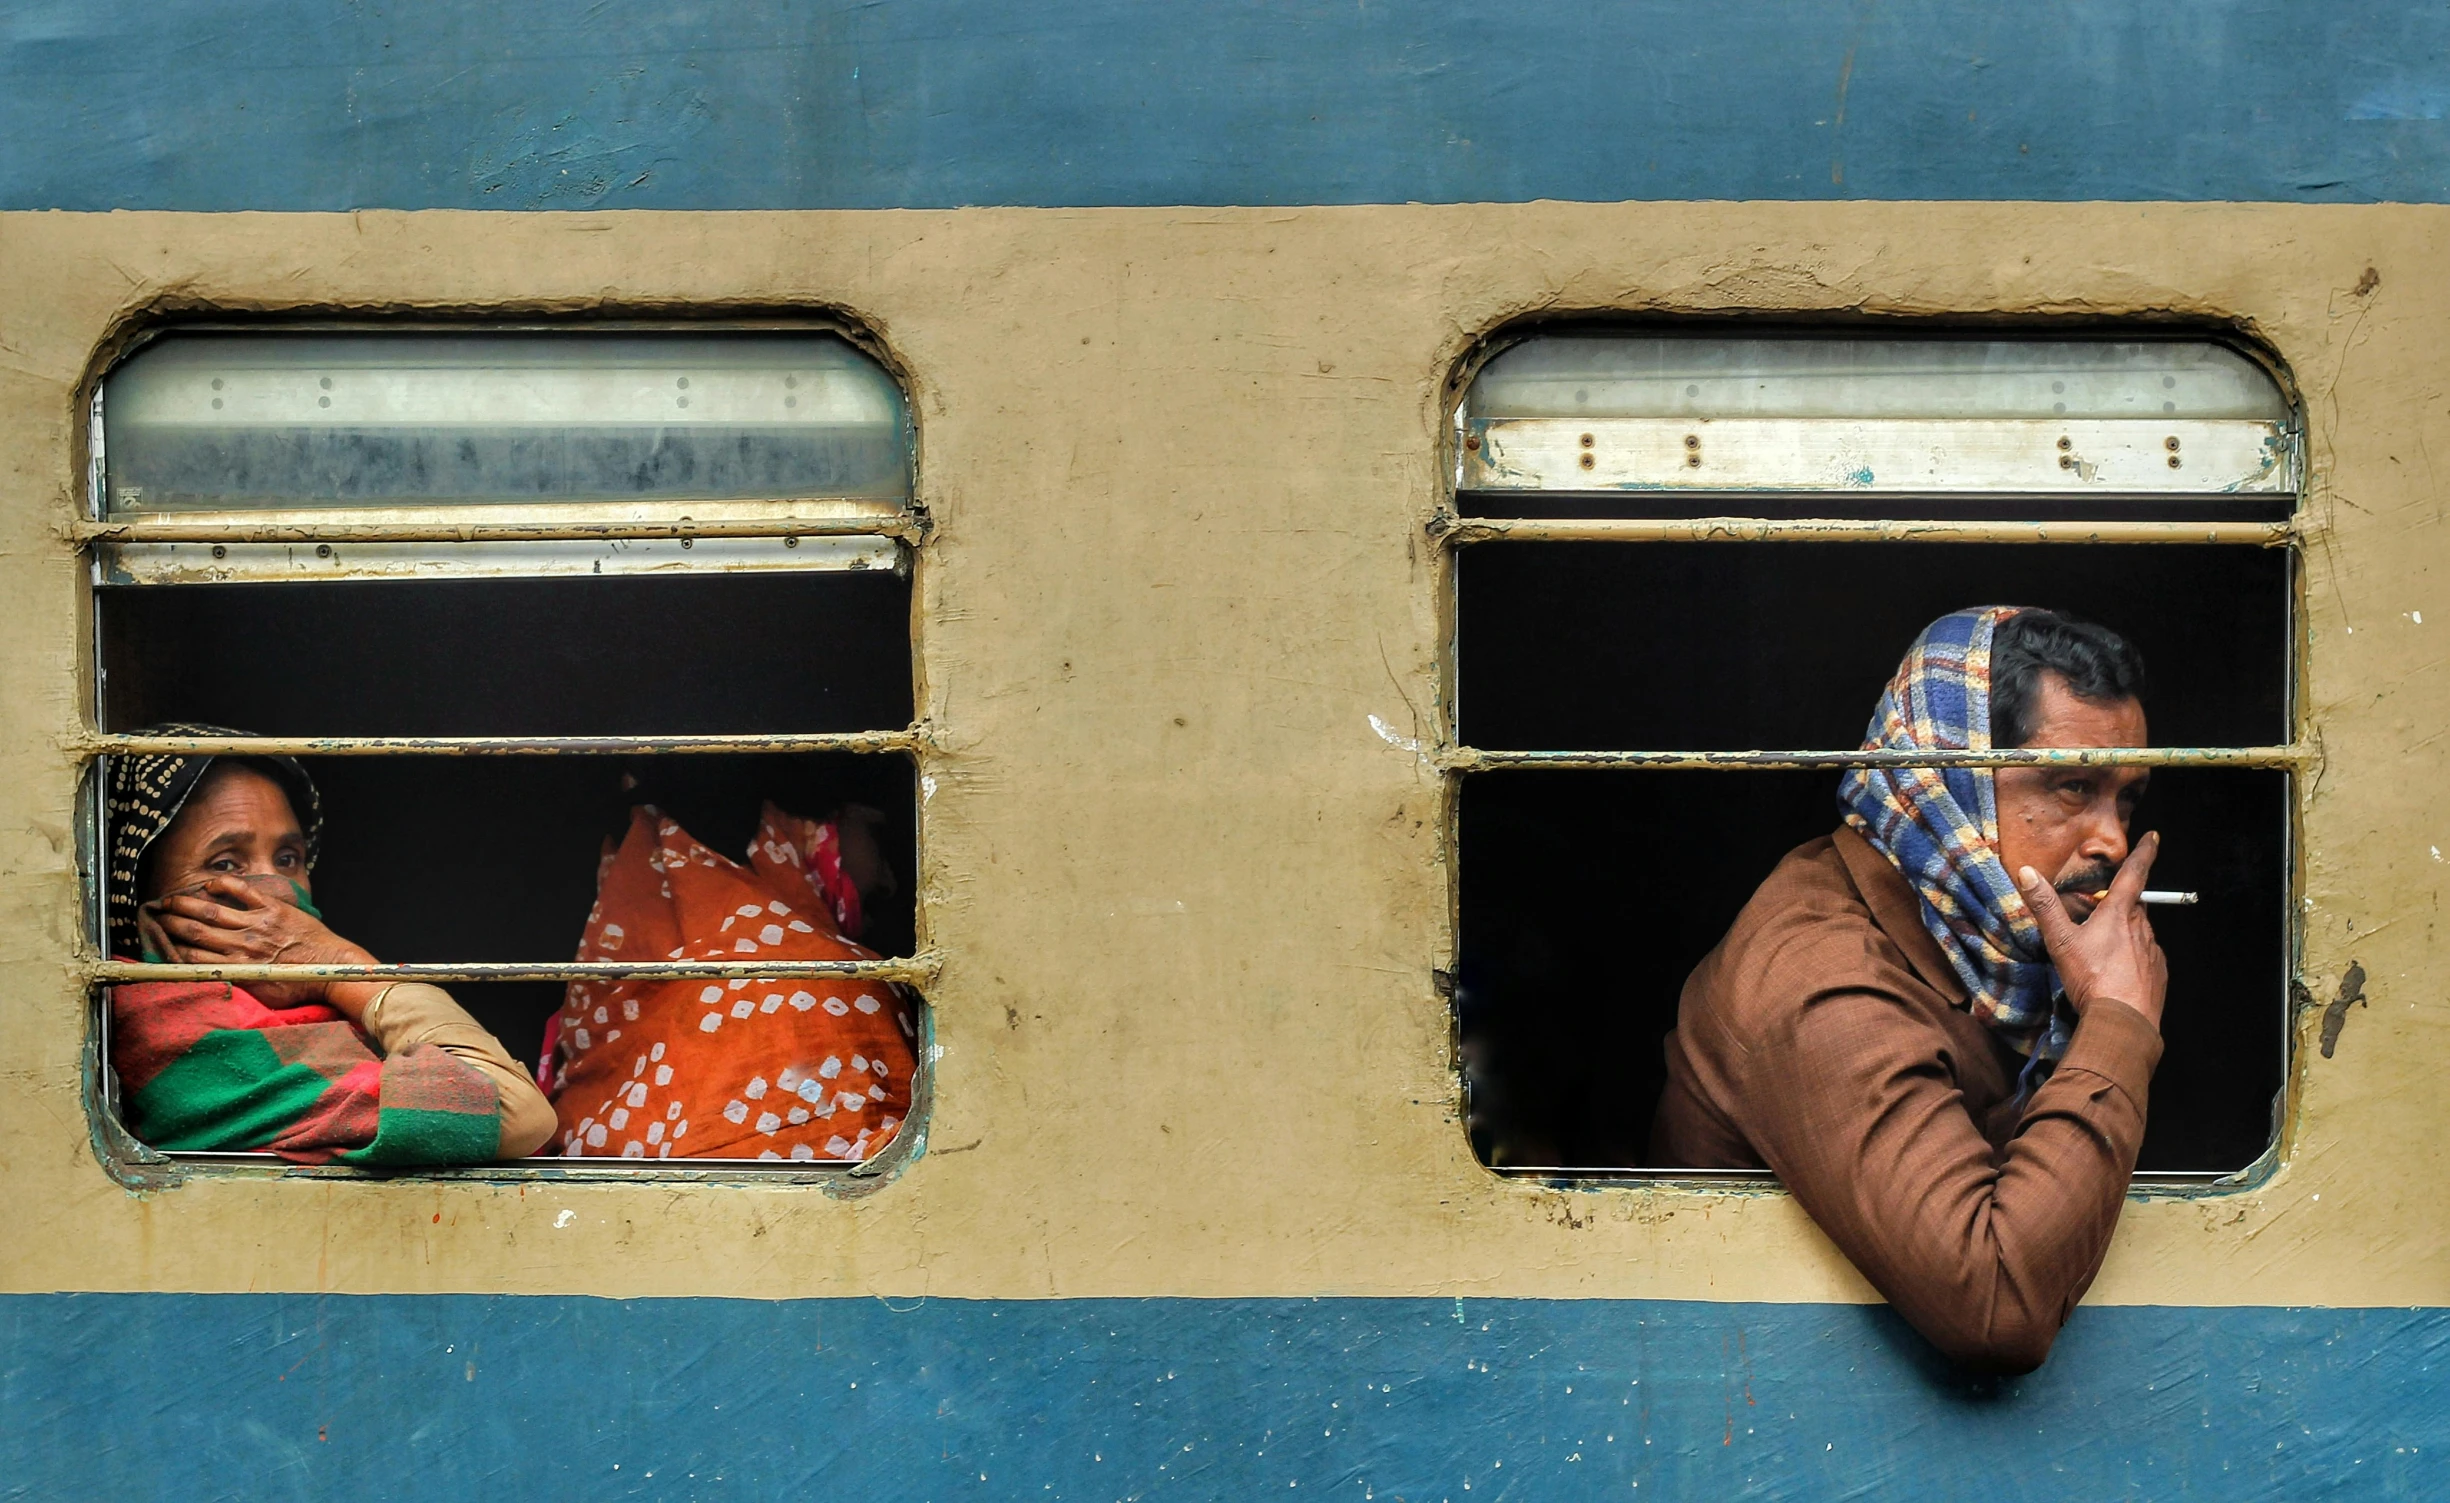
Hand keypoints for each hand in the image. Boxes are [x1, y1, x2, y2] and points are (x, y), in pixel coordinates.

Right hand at [140, 875, 376, 1009]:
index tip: (158, 940)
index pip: (193, 955)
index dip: (171, 947)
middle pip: (195, 931)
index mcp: (237, 968)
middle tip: (155, 917)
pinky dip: (223, 885)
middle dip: (171, 924)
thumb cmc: (298, 985)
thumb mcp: (262, 996)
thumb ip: (234, 984)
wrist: (332, 969)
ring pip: (212, 912)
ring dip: (186, 905)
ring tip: (170, 901)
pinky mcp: (273, 909)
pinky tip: (209, 884)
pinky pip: (243, 892)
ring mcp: (257, 924)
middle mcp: (242, 945)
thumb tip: (210, 979)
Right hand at [2017, 831, 2168, 1030]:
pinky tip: (2118, 973)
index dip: (2144, 853)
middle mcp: (2142, 928)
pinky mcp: (2159, 974)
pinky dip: (2134, 958)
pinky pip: (2146, 957)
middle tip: (2102, 912)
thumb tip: (2026, 873)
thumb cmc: (2092, 978)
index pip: (2134, 875)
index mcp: (2119, 914)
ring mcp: (2153, 952)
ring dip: (2126, 933)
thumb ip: (2044, 907)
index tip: (2154, 838)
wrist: (2123, 1022)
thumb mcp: (2061, 942)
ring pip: (2140, 931)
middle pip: (2135, 906)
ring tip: (2104, 951)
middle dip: (2122, 904)